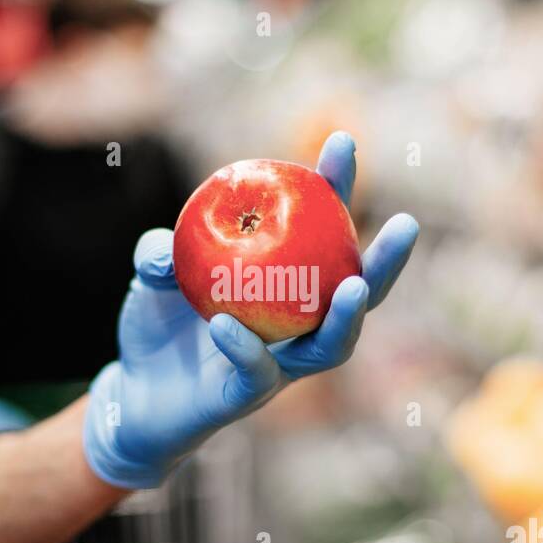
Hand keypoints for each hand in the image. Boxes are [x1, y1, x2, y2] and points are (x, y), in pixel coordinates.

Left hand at [82, 132, 418, 488]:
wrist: (135, 393)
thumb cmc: (158, 325)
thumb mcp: (153, 275)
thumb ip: (161, 251)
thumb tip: (171, 245)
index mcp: (285, 284)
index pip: (322, 234)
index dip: (336, 190)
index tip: (342, 144)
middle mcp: (296, 325)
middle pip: (358, 294)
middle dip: (388, 260)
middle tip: (408, 223)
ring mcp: (278, 366)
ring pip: (331, 347)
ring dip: (348, 316)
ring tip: (356, 285)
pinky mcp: (244, 397)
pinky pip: (258, 374)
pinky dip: (246, 349)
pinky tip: (225, 324)